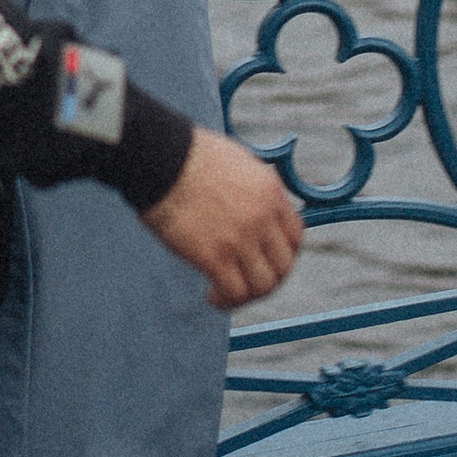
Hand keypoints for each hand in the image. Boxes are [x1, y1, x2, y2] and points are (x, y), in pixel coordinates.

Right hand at [142, 128, 302, 309]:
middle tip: (248, 281)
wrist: (162, 158)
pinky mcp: (215, 256)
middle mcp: (262, 218)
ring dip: (248, 296)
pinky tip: (211, 297)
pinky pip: (234, 292)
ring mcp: (241, 239)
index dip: (284, 254)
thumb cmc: (189, 155)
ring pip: (263, 285)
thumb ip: (254, 189)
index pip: (295, 237)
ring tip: (226, 295)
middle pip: (284, 266)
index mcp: (271, 193)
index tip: (267, 260)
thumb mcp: (239, 163)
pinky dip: (225, 300)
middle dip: (269, 278)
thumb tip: (255, 210)